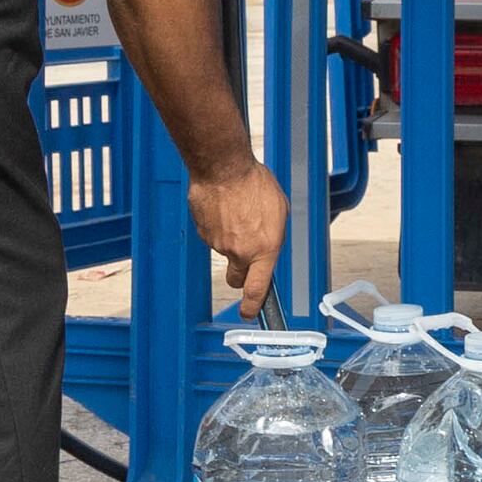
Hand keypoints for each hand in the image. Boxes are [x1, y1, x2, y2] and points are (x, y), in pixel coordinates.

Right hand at [187, 161, 289, 302]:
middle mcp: (240, 252)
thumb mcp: (279, 211)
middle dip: (241, 274)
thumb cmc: (254, 184)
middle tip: (246, 255)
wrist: (222, 168)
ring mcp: (218, 244)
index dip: (252, 306)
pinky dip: (218, 226)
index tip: (249, 313)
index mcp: (264, 250)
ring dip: (231, 238)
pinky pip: (213, 235)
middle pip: (237, 278)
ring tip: (237, 211)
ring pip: (226, 251)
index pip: (256, 289)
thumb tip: (266, 247)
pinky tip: (223, 208)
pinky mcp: (203, 233)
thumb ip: (273, 236)